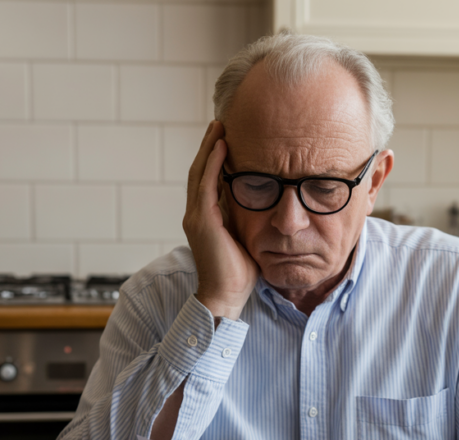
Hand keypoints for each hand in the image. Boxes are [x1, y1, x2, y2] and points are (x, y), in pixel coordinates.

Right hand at [183, 120, 258, 319]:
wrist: (225, 295)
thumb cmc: (239, 274)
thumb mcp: (245, 238)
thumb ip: (247, 220)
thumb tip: (263, 204)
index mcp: (205, 219)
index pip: (206, 181)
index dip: (213, 159)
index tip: (224, 140)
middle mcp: (196, 215)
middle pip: (199, 171)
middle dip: (208, 147)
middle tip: (219, 124)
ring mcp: (196, 217)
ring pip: (199, 173)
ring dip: (209, 148)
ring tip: (219, 127)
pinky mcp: (203, 221)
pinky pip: (206, 184)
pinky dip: (213, 164)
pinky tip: (223, 147)